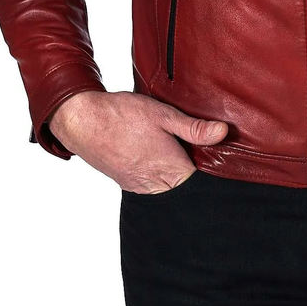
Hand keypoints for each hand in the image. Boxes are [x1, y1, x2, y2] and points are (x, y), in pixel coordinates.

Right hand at [48, 91, 228, 193]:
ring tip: (180, 156)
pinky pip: (152, 189)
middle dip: (196, 177)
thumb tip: (223, 132)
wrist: (83, 122)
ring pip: (169, 191)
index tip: (220, 163)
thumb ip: (194, 128)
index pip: (200, 185)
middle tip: (200, 156)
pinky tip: (160, 160)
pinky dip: (160, 178)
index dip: (212, 175)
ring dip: (177, 178)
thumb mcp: (163, 114)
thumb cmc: (123, 115)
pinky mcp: (128, 185)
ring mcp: (140, 188)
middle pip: (185, 190)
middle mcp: (156, 185)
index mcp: (170, 169)